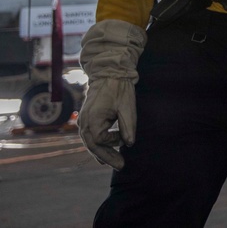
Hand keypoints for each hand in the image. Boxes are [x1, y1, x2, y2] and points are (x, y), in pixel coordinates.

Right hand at [78, 20, 145, 169]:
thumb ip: (127, 126)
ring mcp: (83, 120)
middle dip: (107, 157)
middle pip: (93, 146)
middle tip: (121, 167)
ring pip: (90, 142)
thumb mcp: (127, 106)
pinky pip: (91, 136)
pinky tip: (106, 152)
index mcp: (92, 119)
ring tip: (114, 163)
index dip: (113, 145)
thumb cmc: (119, 88)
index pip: (100, 141)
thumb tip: (129, 144)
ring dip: (102, 152)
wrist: (109, 72)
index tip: (125, 144)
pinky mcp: (87, 118)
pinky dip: (98, 144)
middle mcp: (83, 122)